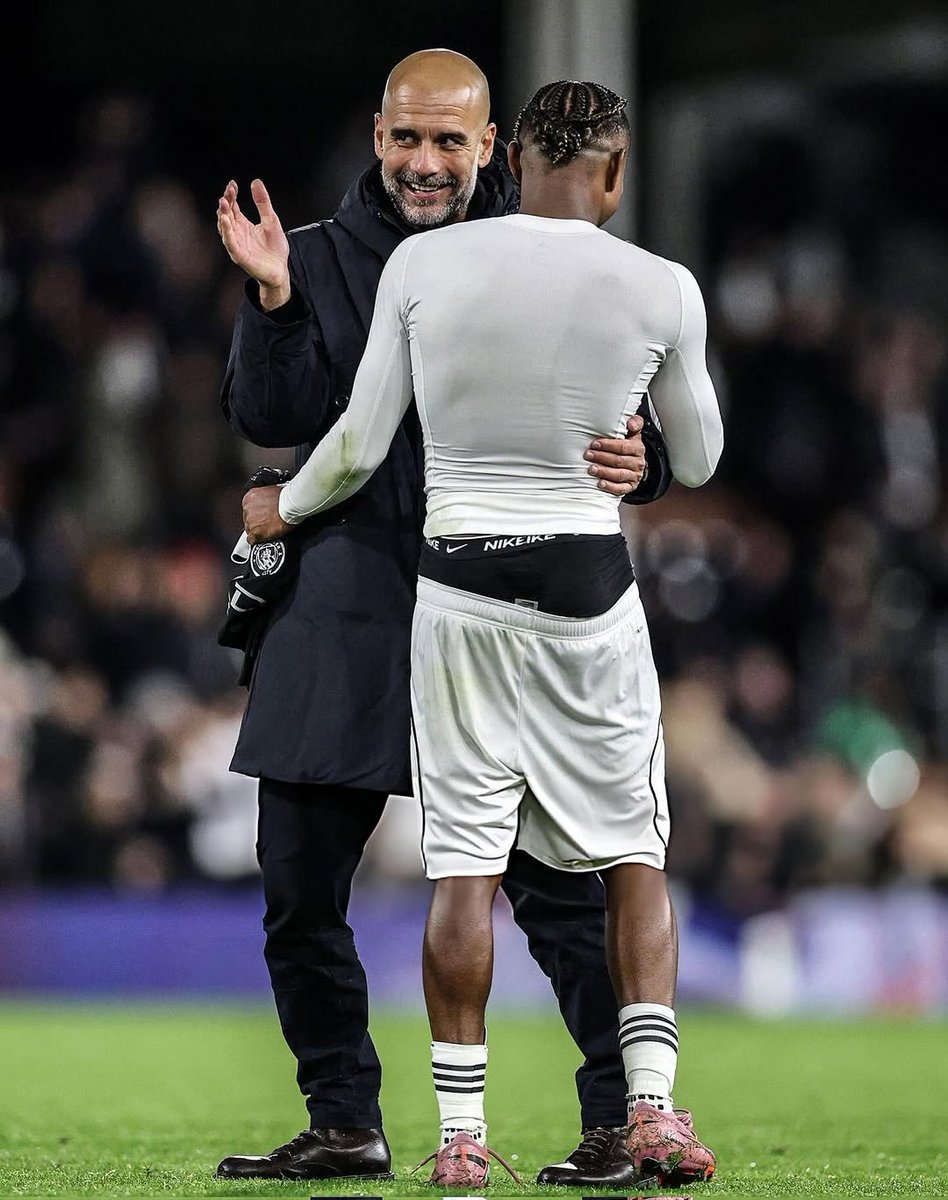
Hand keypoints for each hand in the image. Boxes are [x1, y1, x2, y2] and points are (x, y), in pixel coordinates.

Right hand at [217, 178, 291, 308]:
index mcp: (243, 224)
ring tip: (223, 202)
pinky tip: (226, 220)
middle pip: (227, 214)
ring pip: (225, 228)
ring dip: (223, 215)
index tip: (232, 184)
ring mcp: (236, 244)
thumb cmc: (275, 248)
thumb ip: (263, 203)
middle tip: (228, 191)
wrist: (280, 269)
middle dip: (226, 202)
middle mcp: (237, 233)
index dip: (231, 195)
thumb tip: (256, 182)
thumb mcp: (271, 220)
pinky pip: (230, 242)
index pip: (233, 206)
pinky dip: (226, 231)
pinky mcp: (239, 255)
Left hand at [242, 485, 292, 543]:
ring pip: (249, 529)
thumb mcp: (271, 491)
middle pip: (248, 518)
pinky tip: (264, 538)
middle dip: (256, 521)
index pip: (249, 508)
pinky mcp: (255, 533)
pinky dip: (257, 540)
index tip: (263, 515)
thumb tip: (269, 501)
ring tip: (269, 529)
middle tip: (268, 522)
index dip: (257, 513)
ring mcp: (250, 521)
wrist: (290, 506)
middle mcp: (247, 508)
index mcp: (249, 497)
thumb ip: (265, 497)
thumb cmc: (285, 498)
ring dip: (258, 530)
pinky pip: (251, 540)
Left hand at [584, 414, 646, 494]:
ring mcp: (635, 475)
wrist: (634, 463)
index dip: (608, 445)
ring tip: (591, 469)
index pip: (623, 447)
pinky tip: (600, 483)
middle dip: (602, 457)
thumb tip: (631, 423)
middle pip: (619, 460)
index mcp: (638, 448)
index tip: (595, 444)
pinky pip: (621, 488)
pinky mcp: (631, 486)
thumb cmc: (628, 446)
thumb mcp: (632, 433)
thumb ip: (634, 423)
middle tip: (588, 455)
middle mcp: (638, 462)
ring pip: (619, 474)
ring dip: (604, 472)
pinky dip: (610, 487)